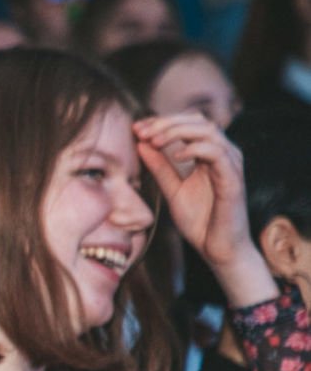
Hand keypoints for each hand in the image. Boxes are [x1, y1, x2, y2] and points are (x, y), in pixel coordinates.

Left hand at [135, 113, 277, 305]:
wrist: (218, 249)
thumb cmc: (200, 221)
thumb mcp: (172, 190)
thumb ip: (159, 167)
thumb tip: (141, 143)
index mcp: (210, 154)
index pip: (189, 123)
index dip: (162, 121)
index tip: (136, 128)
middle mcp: (224, 154)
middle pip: (198, 120)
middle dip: (166, 122)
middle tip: (141, 131)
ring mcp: (231, 165)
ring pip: (208, 131)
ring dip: (177, 131)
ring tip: (154, 141)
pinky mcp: (233, 180)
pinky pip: (216, 153)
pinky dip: (194, 149)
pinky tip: (175, 156)